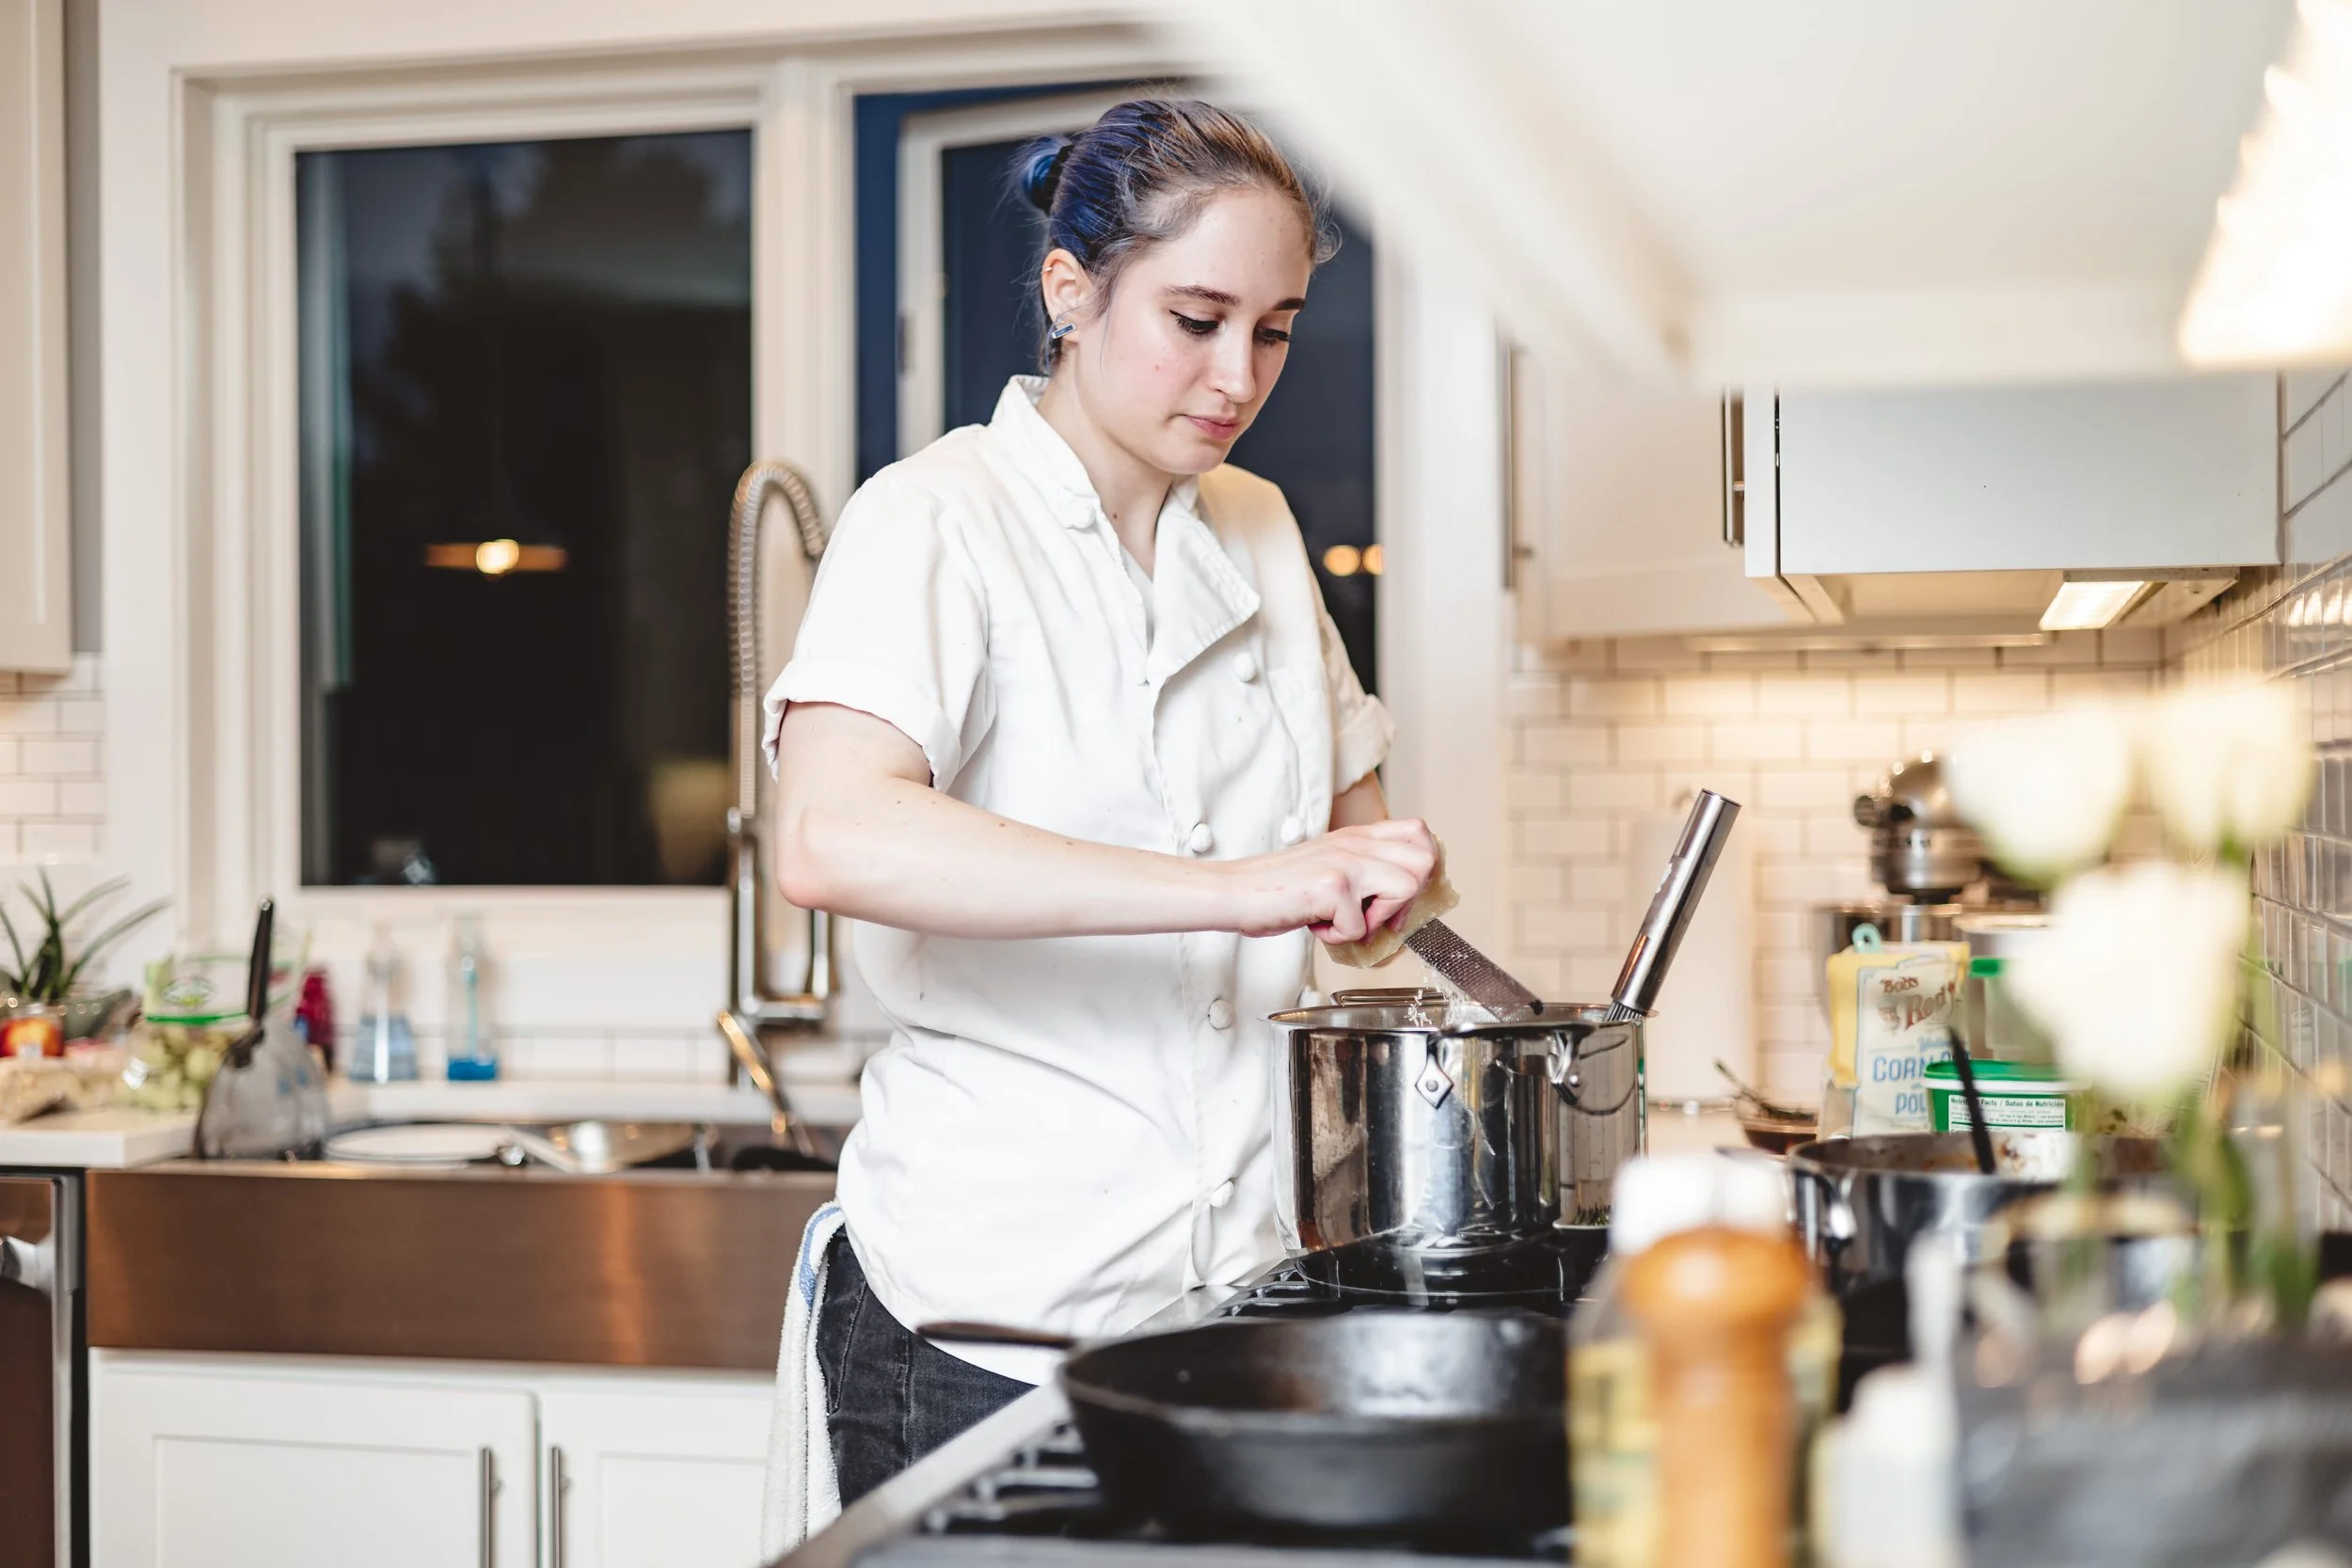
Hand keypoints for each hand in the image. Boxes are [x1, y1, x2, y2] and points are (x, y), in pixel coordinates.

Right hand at [1216, 819, 1437, 940]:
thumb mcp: (1327, 864)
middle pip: (1424, 860)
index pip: (1419, 833)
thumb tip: (1398, 901)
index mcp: (1356, 836)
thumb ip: (1362, 870)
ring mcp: (1345, 862)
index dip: (1423, 868)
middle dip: (1409, 899)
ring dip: (1381, 917)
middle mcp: (1355, 843)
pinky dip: (1340, 937)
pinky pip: (1361, 926)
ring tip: (1348, 920)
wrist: (1234, 892)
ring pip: (1406, 888)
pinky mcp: (1332, 887)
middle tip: (1377, 915)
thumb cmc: (1276, 886)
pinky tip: (1317, 925)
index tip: (1401, 896)